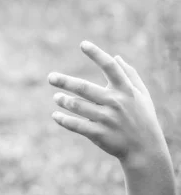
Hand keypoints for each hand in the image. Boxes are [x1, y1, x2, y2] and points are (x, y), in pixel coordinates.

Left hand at [48, 41, 167, 168]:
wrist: (145, 150)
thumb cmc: (143, 118)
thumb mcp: (142, 95)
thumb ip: (130, 75)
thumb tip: (116, 56)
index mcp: (126, 90)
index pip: (110, 67)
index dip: (97, 54)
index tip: (83, 44)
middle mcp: (116, 102)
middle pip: (85, 88)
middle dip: (65, 81)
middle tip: (50, 77)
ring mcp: (107, 119)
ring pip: (78, 106)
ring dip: (64, 101)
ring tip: (56, 97)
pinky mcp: (99, 134)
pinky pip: (77, 125)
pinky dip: (64, 120)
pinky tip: (55, 116)